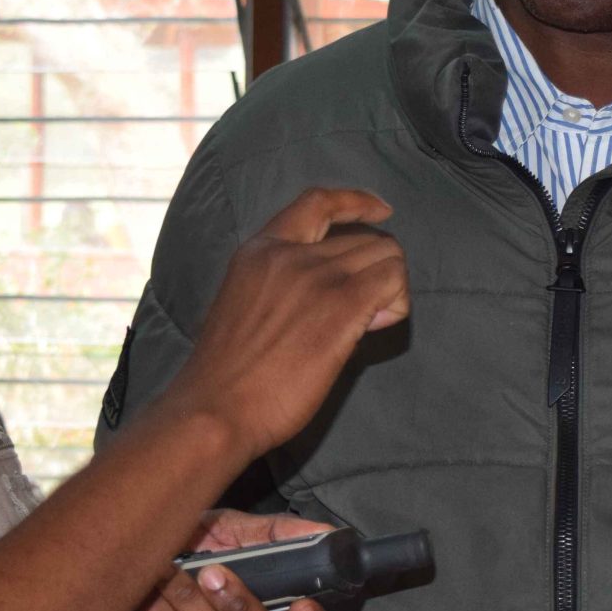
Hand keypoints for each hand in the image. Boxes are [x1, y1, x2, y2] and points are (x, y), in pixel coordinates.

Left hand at [120, 509, 331, 610]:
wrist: (129, 568)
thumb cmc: (189, 551)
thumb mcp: (232, 532)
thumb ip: (275, 533)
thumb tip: (324, 530)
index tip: (304, 607)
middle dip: (239, 607)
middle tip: (212, 573)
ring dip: (190, 600)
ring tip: (169, 569)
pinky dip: (162, 608)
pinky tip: (150, 584)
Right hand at [177, 188, 408, 457]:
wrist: (215, 408)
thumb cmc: (226, 375)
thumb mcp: (243, 306)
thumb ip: (281, 286)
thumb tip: (331, 295)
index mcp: (259, 250)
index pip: (317, 202)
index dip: (357, 202)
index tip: (381, 210)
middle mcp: (288, 254)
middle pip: (365, 239)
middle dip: (377, 272)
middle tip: (364, 314)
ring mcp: (316, 276)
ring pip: (387, 256)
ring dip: (390, 289)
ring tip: (365, 325)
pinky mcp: (341, 306)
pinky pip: (394, 282)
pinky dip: (396, 303)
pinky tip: (373, 329)